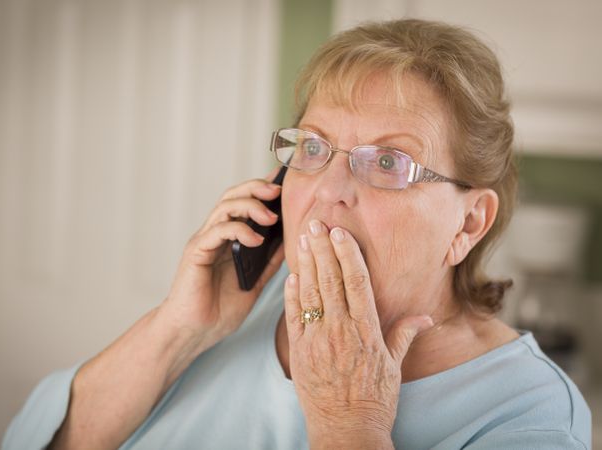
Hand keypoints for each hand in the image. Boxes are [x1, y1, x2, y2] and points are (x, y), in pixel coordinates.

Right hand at [160, 169, 285, 349]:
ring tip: (271, 217)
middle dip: (256, 188)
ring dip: (250, 206)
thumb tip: (290, 243)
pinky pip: (217, 231)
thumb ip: (268, 263)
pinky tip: (257, 239)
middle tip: (279, 191)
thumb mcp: (254, 283)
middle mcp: (214, 234)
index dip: (262, 188)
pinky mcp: (196, 252)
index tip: (285, 180)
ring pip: (225, 208)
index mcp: (228, 239)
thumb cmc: (219, 310)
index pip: (244, 203)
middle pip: (233, 196)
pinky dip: (239, 230)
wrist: (193, 333)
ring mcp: (204, 241)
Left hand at [284, 220, 431, 447]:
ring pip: (310, 293)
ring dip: (305, 264)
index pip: (356, 282)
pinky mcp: (300, 352)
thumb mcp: (394, 368)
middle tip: (315, 224)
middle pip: (330, 280)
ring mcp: (318, 341)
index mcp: (366, 331)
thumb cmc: (374, 400)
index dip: (347, 254)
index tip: (340, 233)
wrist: (347, 431)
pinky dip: (292, 294)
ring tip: (302, 240)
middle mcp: (341, 331)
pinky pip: (294, 317)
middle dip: (322, 249)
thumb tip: (424, 317)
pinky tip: (291, 276)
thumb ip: (404, 336)